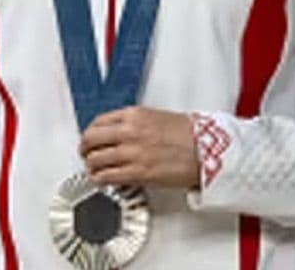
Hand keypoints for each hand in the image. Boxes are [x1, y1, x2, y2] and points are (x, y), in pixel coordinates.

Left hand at [81, 107, 199, 188]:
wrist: (209, 151)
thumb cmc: (193, 135)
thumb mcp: (161, 118)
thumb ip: (137, 123)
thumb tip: (120, 133)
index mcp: (137, 115)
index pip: (98, 122)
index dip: (91, 133)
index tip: (92, 139)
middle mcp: (130, 132)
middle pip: (90, 140)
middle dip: (85, 149)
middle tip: (87, 154)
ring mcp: (132, 153)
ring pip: (94, 160)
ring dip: (92, 166)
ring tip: (97, 169)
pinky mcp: (136, 173)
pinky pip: (104, 177)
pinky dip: (100, 179)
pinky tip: (104, 179)